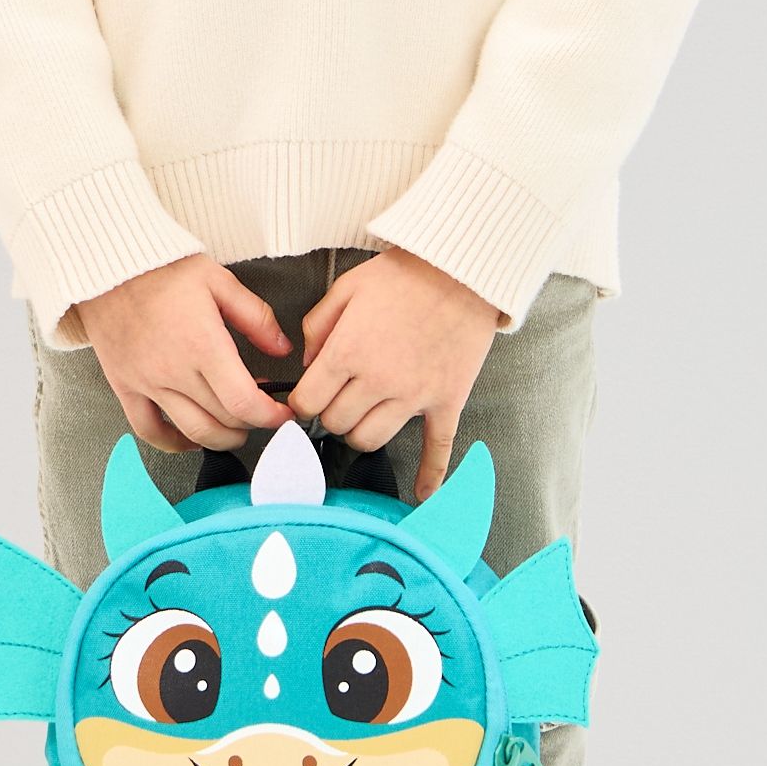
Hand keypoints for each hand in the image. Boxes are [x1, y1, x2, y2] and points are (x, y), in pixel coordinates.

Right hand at [72, 255, 298, 455]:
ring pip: (192, 432)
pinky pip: (149, 429)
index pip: (243, 402)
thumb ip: (255, 317)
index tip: (282, 414)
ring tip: (236, 429)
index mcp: (203, 344)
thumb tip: (282, 347)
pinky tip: (191, 438)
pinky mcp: (125, 386)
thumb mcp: (218, 281)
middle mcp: (174, 370)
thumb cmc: (160, 269)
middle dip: (252, 423)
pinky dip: (174, 442)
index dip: (270, 416)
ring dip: (222, 439)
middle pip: (223, 420)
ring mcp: (147, 382)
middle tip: (263, 413)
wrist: (107, 266)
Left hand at [286, 246, 505, 500]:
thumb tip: (308, 363)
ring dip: (361, 432)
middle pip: (336, 425)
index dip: (302, 402)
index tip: (308, 397)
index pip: (308, 403)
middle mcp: (377, 380)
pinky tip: (423, 495)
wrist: (464, 270)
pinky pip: (436, 447)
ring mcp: (414, 395)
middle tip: (338, 398)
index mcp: (347, 352)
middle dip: (330, 414)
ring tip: (365, 415)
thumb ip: (317, 327)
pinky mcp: (446, 400)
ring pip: (371, 440)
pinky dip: (431, 475)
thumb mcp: (347, 287)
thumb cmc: (404, 275)